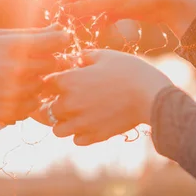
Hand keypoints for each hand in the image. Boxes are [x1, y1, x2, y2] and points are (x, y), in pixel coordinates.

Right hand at [0, 25, 69, 123]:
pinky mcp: (12, 112)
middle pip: (55, 64)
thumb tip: (58, 29)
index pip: (57, 41)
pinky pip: (34, 104)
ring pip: (44, 85)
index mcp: (15, 47)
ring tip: (16, 76)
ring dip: (37, 80)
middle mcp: (18, 70)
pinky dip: (28, 98)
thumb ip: (30, 34)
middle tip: (35, 59)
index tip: (59, 40)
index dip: (61, 39)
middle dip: (49, 60)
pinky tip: (11, 92)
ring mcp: (16, 93)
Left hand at [38, 49, 172, 145]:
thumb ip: (84, 57)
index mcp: (68, 81)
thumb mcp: (105, 55)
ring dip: (63, 123)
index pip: (44, 84)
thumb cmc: (129, 70)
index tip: (60, 81)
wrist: (151, 95)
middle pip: (46, 110)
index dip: (50, 82)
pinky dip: (79, 134)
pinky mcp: (94, 137)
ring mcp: (81, 123)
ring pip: (57, 130)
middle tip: (67, 99)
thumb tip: (75, 59)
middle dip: (54, 104)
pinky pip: (76, 140)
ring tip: (76, 115)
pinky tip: (90, 124)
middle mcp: (69, 104)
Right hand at [60, 0, 195, 36]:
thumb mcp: (113, 2)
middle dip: (75, 12)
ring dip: (85, 18)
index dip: (66, 0)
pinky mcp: (116, 5)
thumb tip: (64, 11)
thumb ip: (87, 7)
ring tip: (81, 31)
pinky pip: (100, 13)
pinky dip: (97, 21)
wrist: (170, 5)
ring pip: (90, 7)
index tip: (60, 16)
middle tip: (68, 27)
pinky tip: (97, 30)